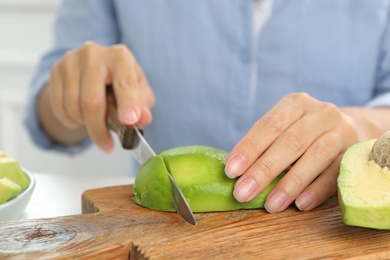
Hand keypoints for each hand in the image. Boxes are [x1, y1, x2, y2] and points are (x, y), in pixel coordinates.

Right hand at [45, 42, 154, 151]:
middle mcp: (94, 54)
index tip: (129, 122)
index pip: (125, 84)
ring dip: (85, 125)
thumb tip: (142, 119)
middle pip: (92, 101)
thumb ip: (143, 106)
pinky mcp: (56, 70)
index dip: (128, 104)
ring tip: (95, 124)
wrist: (97, 70)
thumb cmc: (122, 82)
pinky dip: (71, 120)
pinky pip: (59, 107)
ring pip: (73, 107)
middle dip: (99, 130)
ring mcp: (71, 61)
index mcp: (120, 57)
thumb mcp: (140, 93)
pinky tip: (81, 117)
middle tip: (107, 146)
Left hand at [225, 92, 361, 212]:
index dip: (249, 148)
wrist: (347, 129)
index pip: (268, 125)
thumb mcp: (284, 128)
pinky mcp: (353, 154)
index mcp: (295, 104)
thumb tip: (236, 174)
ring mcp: (340, 132)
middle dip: (263, 170)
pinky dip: (316, 190)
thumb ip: (264, 145)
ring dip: (290, 184)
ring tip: (271, 205)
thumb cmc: (302, 132)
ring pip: (315, 156)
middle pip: (290, 142)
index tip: (231, 171)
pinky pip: (335, 173)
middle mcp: (320, 113)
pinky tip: (300, 204)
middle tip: (243, 193)